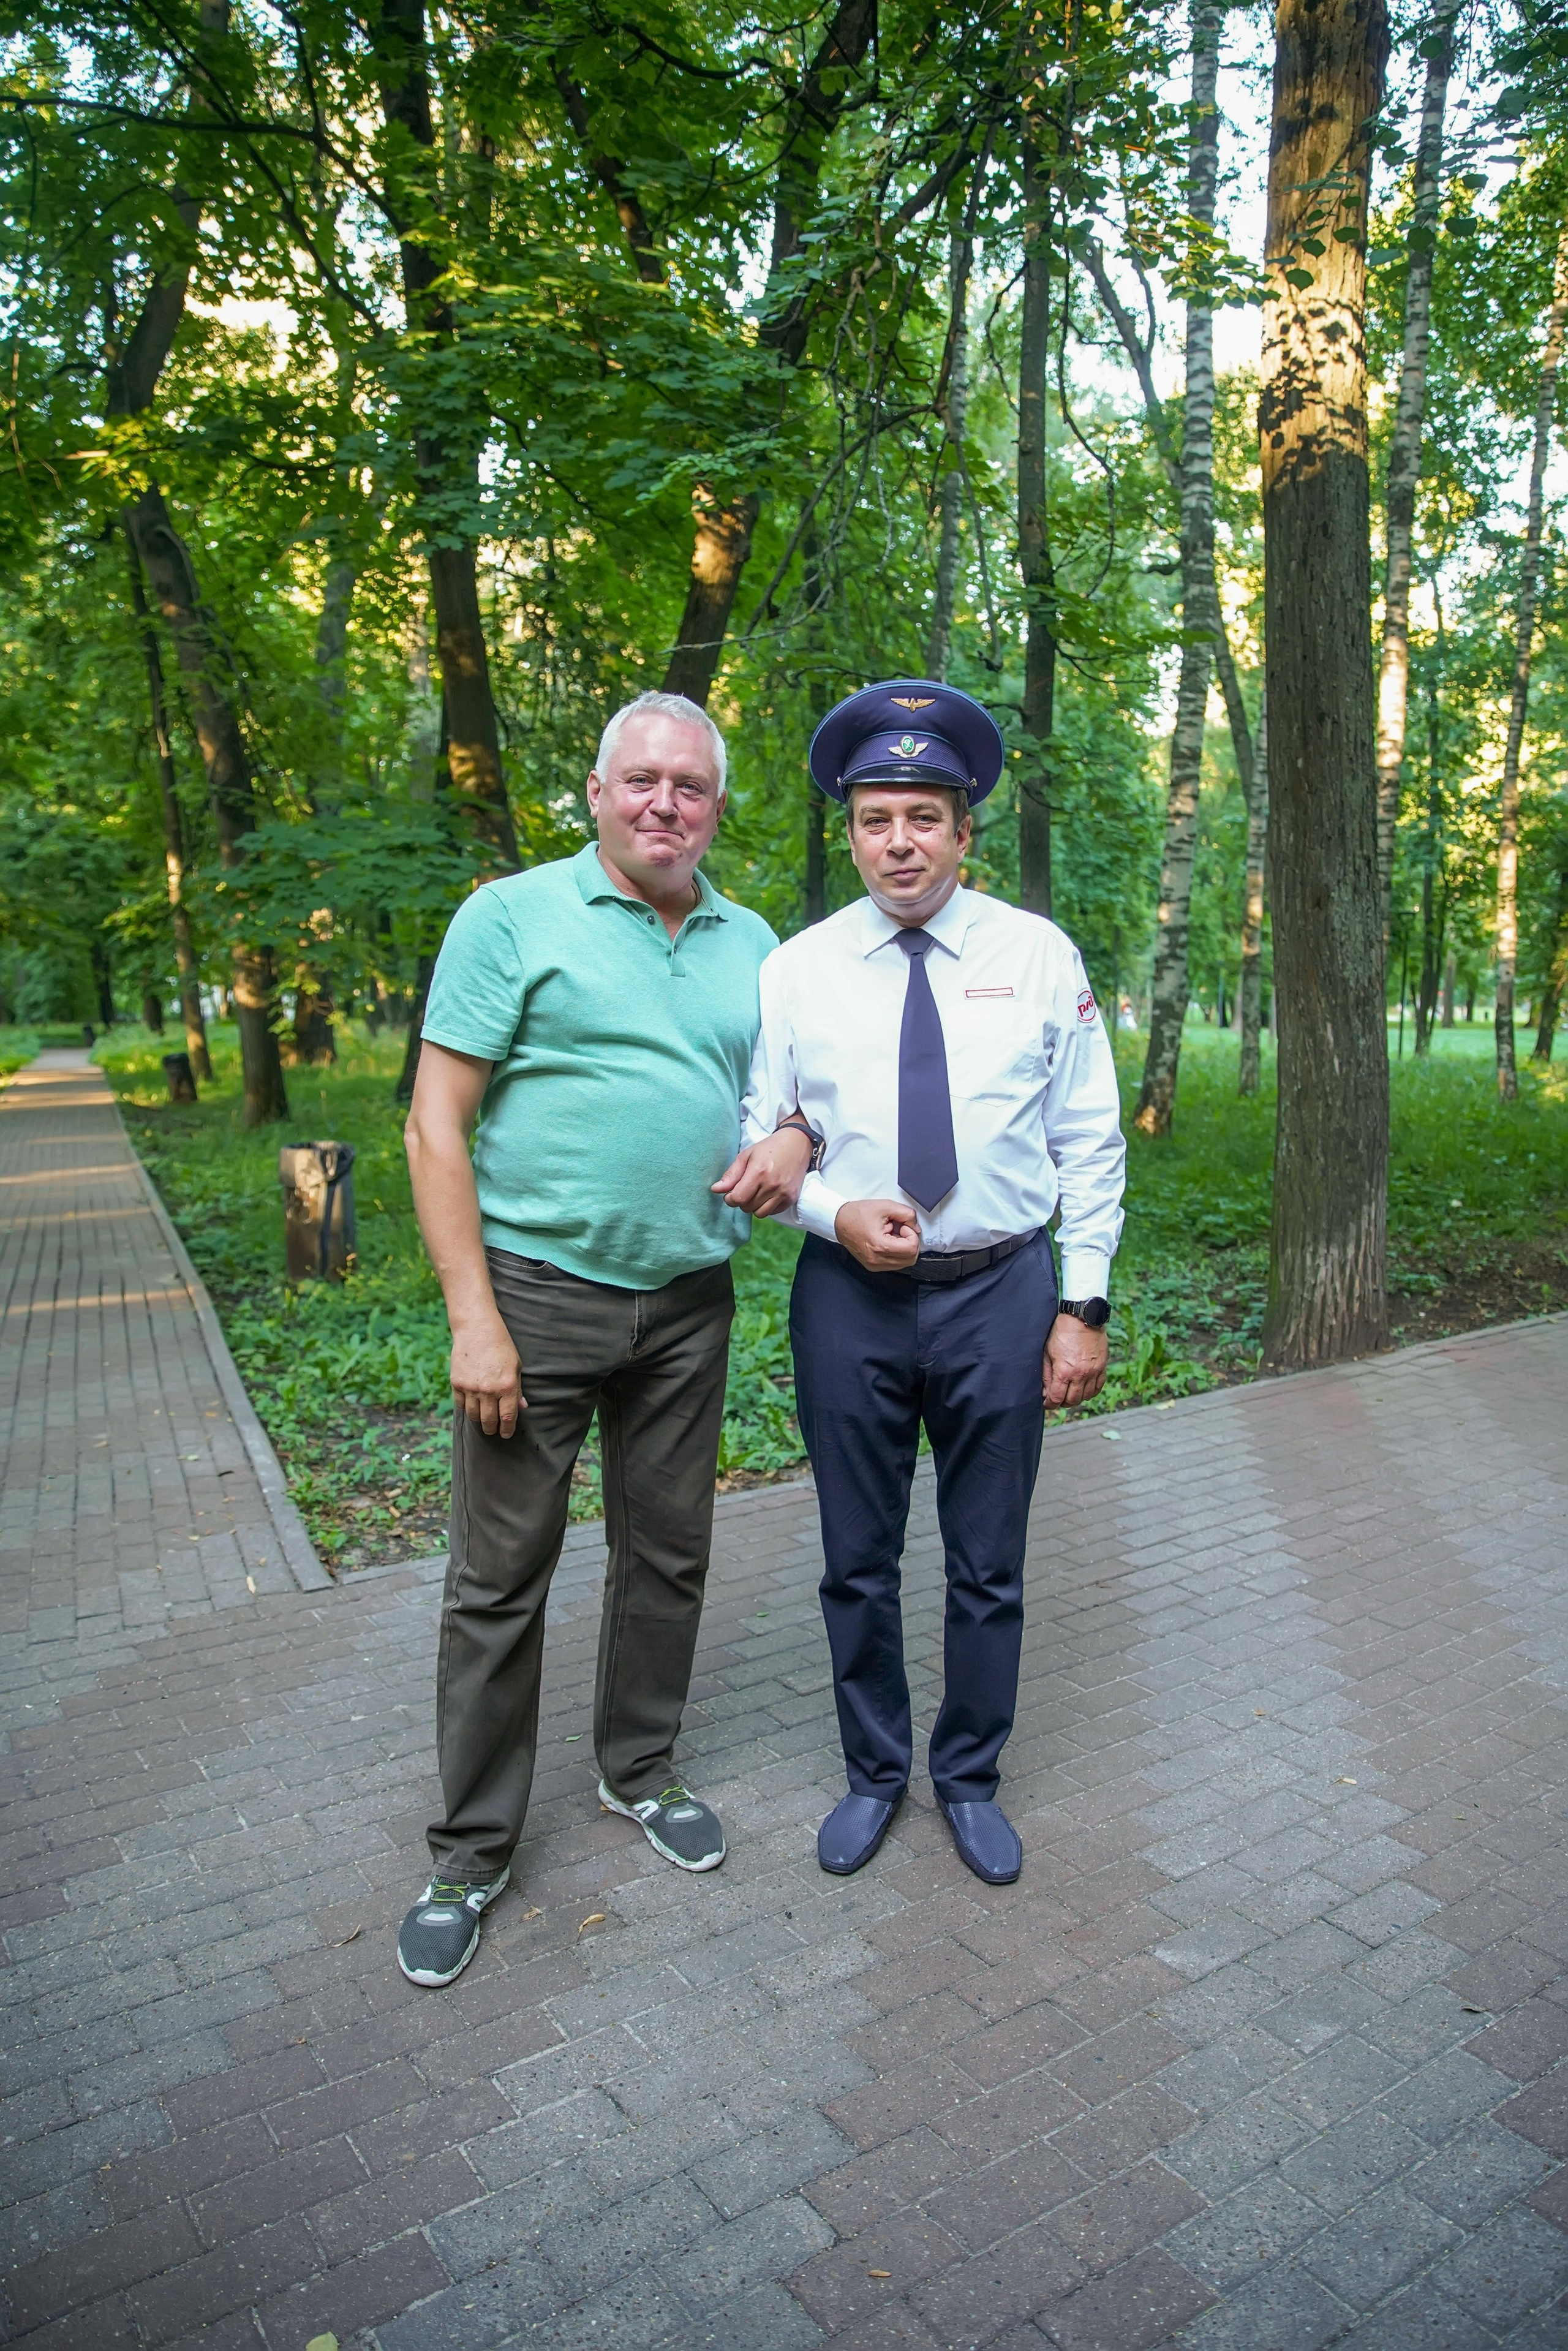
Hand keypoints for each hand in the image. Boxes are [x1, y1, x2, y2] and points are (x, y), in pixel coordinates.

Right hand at [451, 1312, 525, 1437]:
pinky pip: (461, 1405)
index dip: (507, 1429)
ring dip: (478, 1421)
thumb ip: (517, 1388)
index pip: (507, 1417)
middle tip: (493, 1430)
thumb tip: (521, 1407)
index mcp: (507, 1386)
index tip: (506, 1434)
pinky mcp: (456, 1383)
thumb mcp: (516, 1366)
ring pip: (473, 1416)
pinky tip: (471, 1407)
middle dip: (492, 1429)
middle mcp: (488, 1390)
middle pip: (489, 1420)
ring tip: (482, 1421)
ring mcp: (471, 1388)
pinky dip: (466, 1408)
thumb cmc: (501, 1345)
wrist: (476, 1328)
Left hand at [712, 1126, 813, 1215]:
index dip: (730, 1199)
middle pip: (747, 1207)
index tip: (731, 1193)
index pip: (738, 1199)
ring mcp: (783, 1192)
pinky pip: (772, 1212)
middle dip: (741, 1201)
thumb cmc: (769, 1148)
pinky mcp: (791, 1198)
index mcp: (758, 1172)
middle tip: (745, 1189)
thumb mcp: (746, 1156)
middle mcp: (772, 1184)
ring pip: (759, 1213)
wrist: (797, 1144)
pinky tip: (768, 1194)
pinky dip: (766, 1206)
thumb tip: (715, 1189)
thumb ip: (731, 1175)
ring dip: (753, 1206)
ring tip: (756, 1192)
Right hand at [835, 1197, 921, 1271]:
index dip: (912, 1235)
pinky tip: (888, 1241)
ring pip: (904, 1263)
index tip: (903, 1226)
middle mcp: (877, 1260)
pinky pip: (894, 1264)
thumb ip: (906, 1214)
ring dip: (903, 1248)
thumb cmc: (857, 1214)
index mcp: (879, 1246)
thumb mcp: (885, 1206)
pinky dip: (896, 1253)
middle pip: (910, 1259)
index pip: (911, 1249)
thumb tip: (916, 1227)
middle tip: (900, 1230)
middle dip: (910, 1243)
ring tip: (892, 1235)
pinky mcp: (873, 1266)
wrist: (839, 1221)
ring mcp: (874, 1265)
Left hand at [1044, 1313, 1108, 1409]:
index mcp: (1064, 1371)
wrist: (1082, 1318)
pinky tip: (1083, 1388)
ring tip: (1069, 1392)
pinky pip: (1098, 1387)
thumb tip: (1045, 1393)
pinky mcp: (1102, 1367)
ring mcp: (1093, 1371)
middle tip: (1057, 1398)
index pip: (1057, 1398)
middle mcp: (1080, 1374)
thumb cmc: (1062, 1332)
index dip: (1050, 1404)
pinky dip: (1090, 1392)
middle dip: (1062, 1402)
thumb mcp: (1048, 1353)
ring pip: (1085, 1396)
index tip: (1047, 1403)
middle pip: (1072, 1400)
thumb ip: (1047, 1375)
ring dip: (1076, 1398)